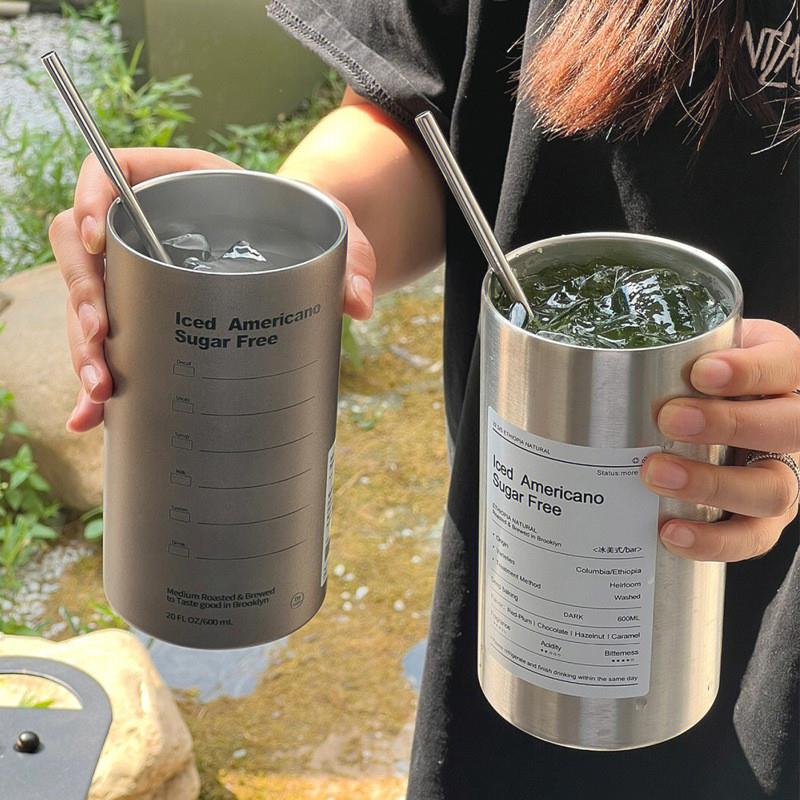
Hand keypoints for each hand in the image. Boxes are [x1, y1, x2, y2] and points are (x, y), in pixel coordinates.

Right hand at [51, 148, 375, 432]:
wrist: (302, 250)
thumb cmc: (308, 226)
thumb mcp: (333, 229)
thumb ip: (350, 256)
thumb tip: (359, 303)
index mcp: (183, 184)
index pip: (115, 173)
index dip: (91, 200)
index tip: (95, 239)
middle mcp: (150, 226)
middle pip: (85, 250)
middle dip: (83, 299)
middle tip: (102, 343)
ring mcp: (143, 273)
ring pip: (89, 302)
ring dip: (83, 348)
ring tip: (102, 393)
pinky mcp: (148, 314)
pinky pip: (109, 341)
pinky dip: (96, 379)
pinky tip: (92, 418)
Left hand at [640, 319, 799, 561]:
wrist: (722, 419)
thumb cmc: (708, 380)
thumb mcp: (707, 353)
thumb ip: (684, 354)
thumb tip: (615, 357)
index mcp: (788, 375)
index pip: (786, 367)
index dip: (750, 372)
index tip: (701, 371)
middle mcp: (796, 427)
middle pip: (787, 429)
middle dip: (727, 424)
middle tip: (669, 418)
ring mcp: (785, 476)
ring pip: (773, 491)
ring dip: (711, 484)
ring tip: (656, 473)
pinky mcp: (766, 518)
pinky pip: (751, 537)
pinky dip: (711, 539)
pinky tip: (670, 530)